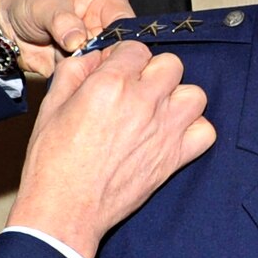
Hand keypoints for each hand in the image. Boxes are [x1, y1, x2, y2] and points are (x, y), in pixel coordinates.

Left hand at [0, 0, 134, 77]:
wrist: (7, 29)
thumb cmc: (28, 6)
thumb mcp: (44, 7)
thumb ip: (62, 21)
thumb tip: (78, 39)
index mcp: (107, 1)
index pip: (125, 22)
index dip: (120, 40)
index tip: (105, 54)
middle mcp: (107, 24)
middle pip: (121, 48)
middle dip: (106, 60)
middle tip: (87, 66)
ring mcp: (97, 47)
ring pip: (107, 66)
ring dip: (93, 73)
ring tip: (74, 72)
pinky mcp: (87, 65)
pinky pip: (91, 78)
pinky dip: (82, 82)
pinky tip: (72, 82)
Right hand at [7, 41, 214, 257]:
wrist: (65, 209)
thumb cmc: (52, 162)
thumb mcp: (51, 106)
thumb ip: (74, 72)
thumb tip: (94, 57)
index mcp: (110, 84)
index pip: (136, 48)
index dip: (125, 57)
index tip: (117, 71)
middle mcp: (142, 102)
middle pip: (171, 65)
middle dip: (154, 72)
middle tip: (137, 89)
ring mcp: (164, 130)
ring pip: (195, 95)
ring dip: (178, 98)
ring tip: (158, 111)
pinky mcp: (174, 157)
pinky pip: (206, 132)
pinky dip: (194, 131)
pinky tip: (172, 134)